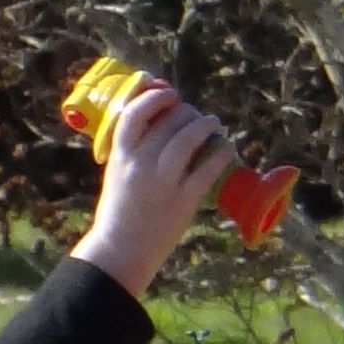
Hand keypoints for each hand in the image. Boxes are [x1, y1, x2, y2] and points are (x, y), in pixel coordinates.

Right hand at [71, 78, 238, 297]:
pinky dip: (220, 153)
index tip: (168, 93)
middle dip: (186, 111)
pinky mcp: (183, 201)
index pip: (134, 113)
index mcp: (120, 156)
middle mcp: (140, 164)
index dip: (154, 97)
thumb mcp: (116, 173)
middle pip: (168, 122)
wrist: (121, 250)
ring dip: (205, 124)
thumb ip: (132, 150)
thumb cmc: (118, 211)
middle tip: (194, 115)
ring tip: (213, 123)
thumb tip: (157, 123)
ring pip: (188, 139)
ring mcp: (162, 182)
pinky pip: (207, 169)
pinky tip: (227, 147)